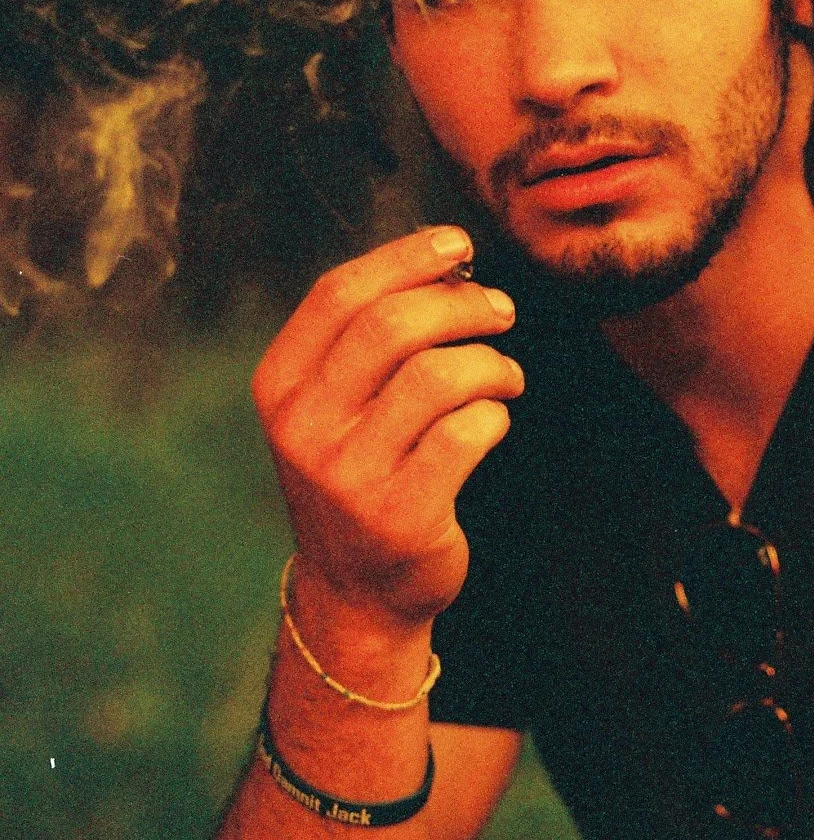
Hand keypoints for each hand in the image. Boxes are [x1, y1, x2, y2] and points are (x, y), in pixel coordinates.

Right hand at [252, 228, 524, 628]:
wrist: (358, 593)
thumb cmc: (361, 476)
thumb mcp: (334, 408)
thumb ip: (367, 340)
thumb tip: (448, 262)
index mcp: (280, 386)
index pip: (339, 294)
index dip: (406, 258)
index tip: (460, 246)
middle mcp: (303, 429)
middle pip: (393, 327)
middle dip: (462, 306)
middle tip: (501, 312)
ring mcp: (348, 476)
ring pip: (439, 378)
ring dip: (490, 365)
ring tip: (506, 375)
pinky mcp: (400, 515)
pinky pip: (468, 433)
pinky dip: (496, 416)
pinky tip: (495, 422)